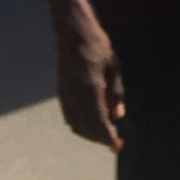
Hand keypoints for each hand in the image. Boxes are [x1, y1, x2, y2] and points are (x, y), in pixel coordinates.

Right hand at [56, 21, 124, 151]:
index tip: (117, 146)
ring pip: (75, 125)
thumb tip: (118, 116)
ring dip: (89, 134)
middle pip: (86, 128)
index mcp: (91, 88)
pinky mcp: (61, 93)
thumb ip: (117, 92)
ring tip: (104, 134)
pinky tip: (90, 124)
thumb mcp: (114, 66)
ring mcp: (66, 95)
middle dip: (100, 139)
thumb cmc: (98, 46)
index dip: (108, 137)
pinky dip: (79, 126)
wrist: (73, 34)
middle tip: (114, 142)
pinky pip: (69, 117)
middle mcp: (75, 95)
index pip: (98, 122)